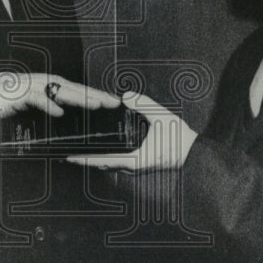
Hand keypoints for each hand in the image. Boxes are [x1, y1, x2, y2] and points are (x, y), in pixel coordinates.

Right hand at [0, 72, 119, 151]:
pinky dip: (47, 104)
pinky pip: (36, 99)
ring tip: (97, 106)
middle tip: (114, 102)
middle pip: (74, 89)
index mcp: (47, 88)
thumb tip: (62, 123)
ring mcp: (31, 87)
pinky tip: (60, 112)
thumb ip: (43, 115)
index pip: (74, 90)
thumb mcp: (29, 110)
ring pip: (60, 92)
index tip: (109, 102)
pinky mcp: (18, 94)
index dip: (92, 95)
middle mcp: (42, 85)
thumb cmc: (6, 101)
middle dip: (95, 95)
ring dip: (78, 98)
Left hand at [66, 91, 197, 171]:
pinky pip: (117, 163)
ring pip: (109, 166)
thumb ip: (144, 104)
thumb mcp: (162, 117)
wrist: (194, 154)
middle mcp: (132, 167)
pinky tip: (101, 150)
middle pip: (103, 166)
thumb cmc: (179, 139)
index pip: (105, 162)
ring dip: (95, 160)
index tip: (71, 158)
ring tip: (80, 153)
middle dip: (86, 160)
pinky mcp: (139, 163)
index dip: (86, 160)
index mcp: (135, 160)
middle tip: (68, 154)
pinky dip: (105, 158)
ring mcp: (136, 167)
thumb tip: (126, 95)